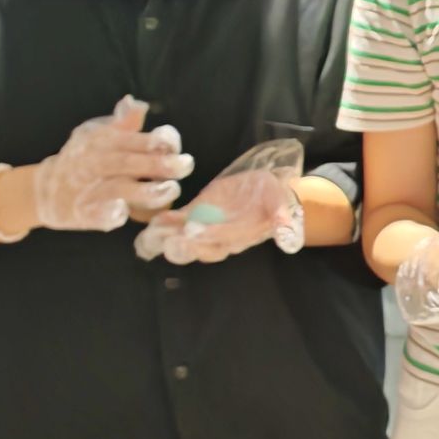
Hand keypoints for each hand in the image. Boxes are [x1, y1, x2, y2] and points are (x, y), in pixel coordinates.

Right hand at [32, 96, 193, 232]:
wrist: (45, 189)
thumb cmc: (84, 158)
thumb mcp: (99, 135)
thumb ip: (123, 124)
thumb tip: (137, 104)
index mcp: (104, 141)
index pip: (132, 138)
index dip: (156, 140)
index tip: (174, 145)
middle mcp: (96, 163)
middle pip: (129, 162)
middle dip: (159, 164)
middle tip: (186, 165)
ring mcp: (89, 189)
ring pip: (118, 189)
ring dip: (145, 190)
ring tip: (170, 190)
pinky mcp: (82, 214)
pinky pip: (97, 215)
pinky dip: (109, 214)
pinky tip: (123, 213)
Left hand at [134, 149, 304, 264]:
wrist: (264, 189)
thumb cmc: (273, 196)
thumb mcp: (280, 201)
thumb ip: (282, 215)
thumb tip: (287, 230)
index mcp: (242, 235)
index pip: (224, 240)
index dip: (208, 236)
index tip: (193, 232)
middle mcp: (220, 238)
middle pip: (200, 249)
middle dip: (182, 247)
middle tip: (168, 242)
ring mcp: (205, 227)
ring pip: (184, 240)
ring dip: (166, 239)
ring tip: (150, 236)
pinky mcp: (195, 214)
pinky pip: (177, 223)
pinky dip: (164, 223)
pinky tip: (154, 220)